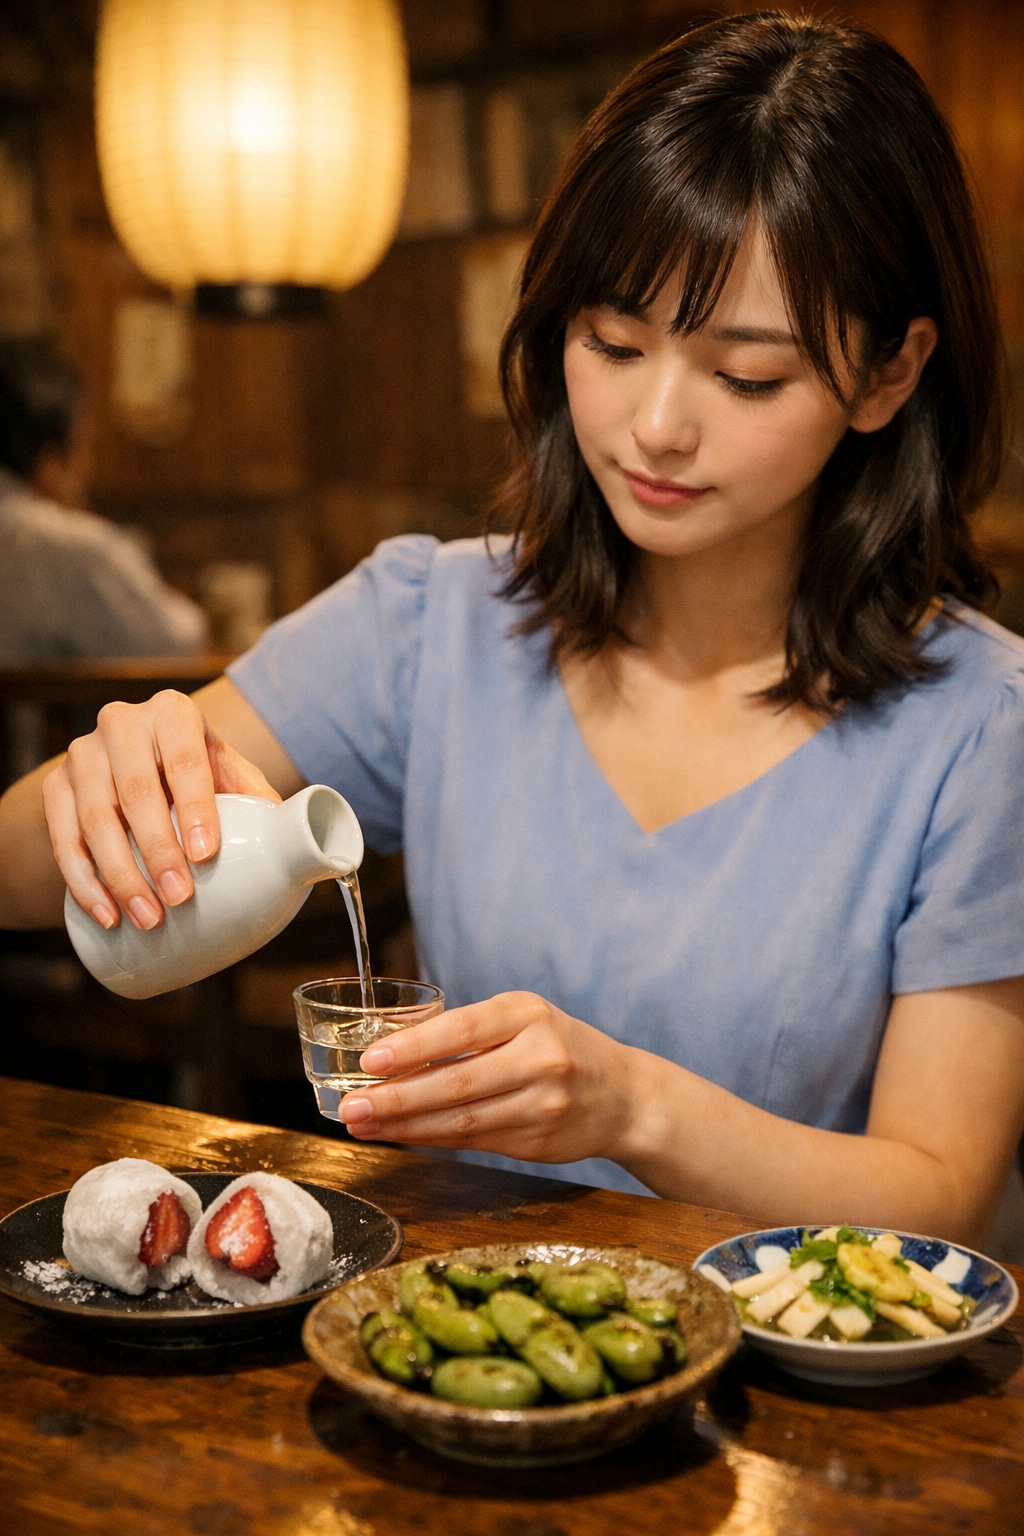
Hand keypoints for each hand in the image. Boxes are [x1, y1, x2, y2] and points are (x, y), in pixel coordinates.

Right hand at [42, 689, 280, 931]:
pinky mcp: (55, 786)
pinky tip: (106, 912)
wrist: (131, 768)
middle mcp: (122, 723)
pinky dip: (83, 881)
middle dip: (157, 851)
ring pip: (94, 818)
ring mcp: (82, 753)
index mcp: (173, 713)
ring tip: (148, 918)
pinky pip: (62, 837)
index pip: (184, 758)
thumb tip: (316, 845)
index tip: (205, 854)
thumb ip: (264, 801)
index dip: (194, 806)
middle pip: (135, 791)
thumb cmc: (196, 776)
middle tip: (180, 899)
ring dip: (119, 875)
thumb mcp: (230, 775)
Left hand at [338, 990, 638, 1165]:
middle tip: (351, 1106)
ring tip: (363, 1124)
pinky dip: (431, 1139)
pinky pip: (472, 1141)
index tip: (371, 1061)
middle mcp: (540, 1058)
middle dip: (397, 1098)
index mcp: (530, 1015)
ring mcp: (542, 1105)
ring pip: (461, 1120)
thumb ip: (470, 1031)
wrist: (624, 1095)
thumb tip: (392, 1051)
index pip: (463, 1030)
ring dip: (405, 1125)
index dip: (414, 1048)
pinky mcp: (537, 1143)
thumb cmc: (559, 1047)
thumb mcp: (524, 1020)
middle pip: (457, 1084)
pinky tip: (400, 1134)